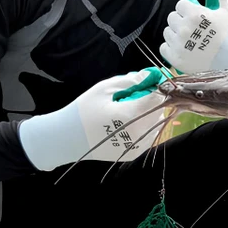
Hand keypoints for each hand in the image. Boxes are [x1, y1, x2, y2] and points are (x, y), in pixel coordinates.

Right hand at [17, 69, 168, 171]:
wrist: (68, 139)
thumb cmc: (84, 110)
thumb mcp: (105, 88)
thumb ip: (131, 81)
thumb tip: (152, 74)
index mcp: (131, 115)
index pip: (157, 97)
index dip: (154, 86)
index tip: (146, 81)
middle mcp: (138, 133)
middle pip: (159, 110)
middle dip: (150, 100)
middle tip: (130, 96)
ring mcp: (138, 146)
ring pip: (156, 123)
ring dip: (148, 113)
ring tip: (125, 110)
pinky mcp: (135, 153)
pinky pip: (149, 135)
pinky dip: (143, 125)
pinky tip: (126, 122)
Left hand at [159, 0, 227, 73]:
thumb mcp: (224, 8)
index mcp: (194, 14)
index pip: (180, 5)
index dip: (190, 10)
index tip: (200, 17)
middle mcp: (184, 29)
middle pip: (172, 18)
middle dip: (183, 22)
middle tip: (197, 30)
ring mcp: (178, 45)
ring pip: (168, 32)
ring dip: (177, 35)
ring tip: (193, 41)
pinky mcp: (175, 59)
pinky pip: (164, 47)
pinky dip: (173, 49)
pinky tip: (187, 50)